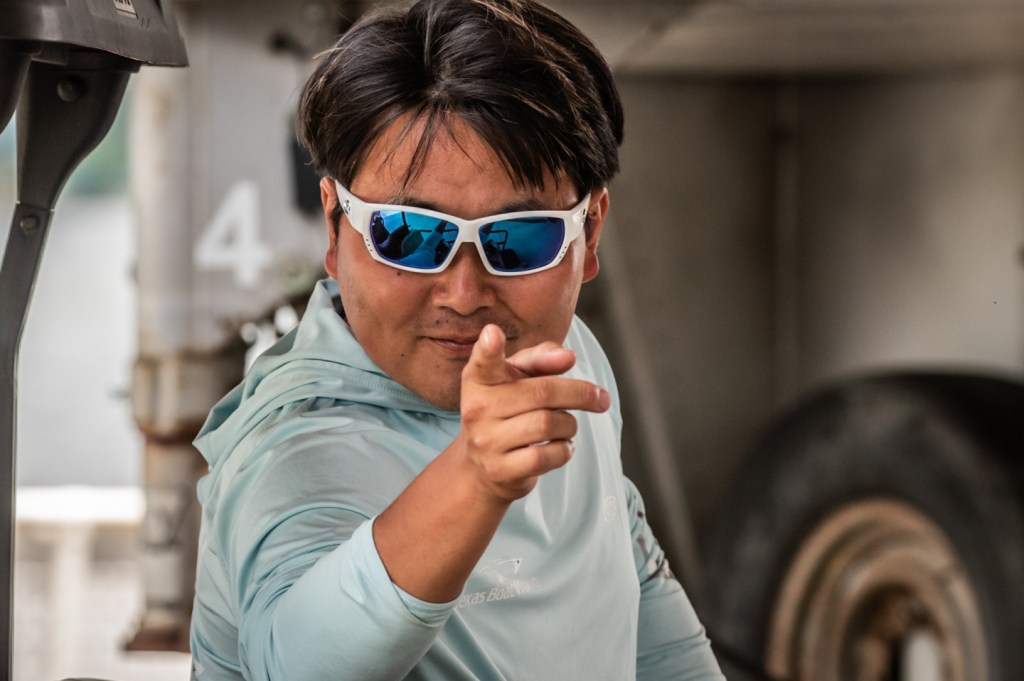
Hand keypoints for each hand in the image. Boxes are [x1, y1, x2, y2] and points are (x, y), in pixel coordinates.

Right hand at [457, 324, 610, 501]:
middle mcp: (477, 408)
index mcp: (479, 379)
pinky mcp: (500, 469)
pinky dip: (565, 450)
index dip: (488, 347)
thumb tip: (567, 356)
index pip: (483, 361)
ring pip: (548, 424)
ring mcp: (486, 441)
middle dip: (580, 393)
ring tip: (566, 425)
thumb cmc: (508, 412)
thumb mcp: (518, 379)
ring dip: (570, 424)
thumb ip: (541, 359)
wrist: (482, 467)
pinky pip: (547, 455)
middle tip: (600, 398)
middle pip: (543, 392)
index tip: (493, 333)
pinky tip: (561, 447)